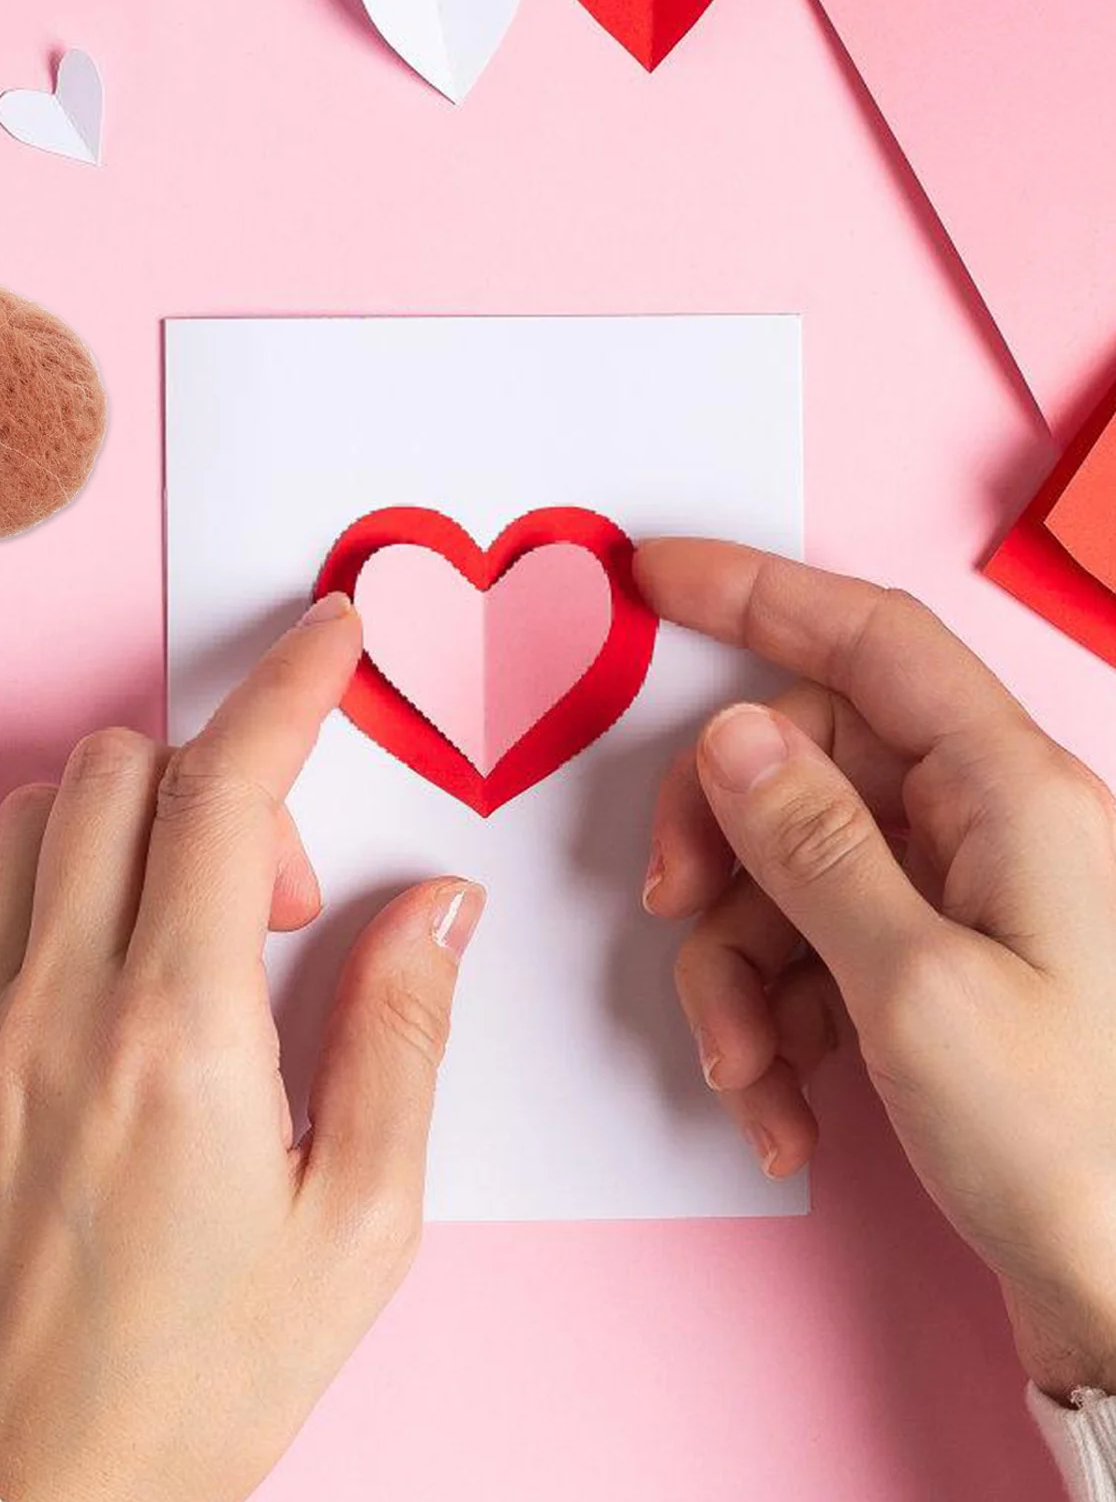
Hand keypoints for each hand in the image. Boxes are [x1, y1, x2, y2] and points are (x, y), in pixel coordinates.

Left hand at [0, 592, 483, 1501]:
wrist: (33, 1487)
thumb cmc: (205, 1372)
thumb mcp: (361, 1224)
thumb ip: (403, 1034)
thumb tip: (440, 899)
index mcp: (185, 1038)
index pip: (234, 791)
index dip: (291, 688)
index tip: (329, 637)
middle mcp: (60, 1007)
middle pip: (125, 772)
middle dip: (223, 784)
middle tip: (273, 898)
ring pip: (26, 816)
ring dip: (121, 825)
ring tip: (172, 926)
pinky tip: (52, 949)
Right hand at [636, 540, 1115, 1400]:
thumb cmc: (1067, 1147)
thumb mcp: (913, 989)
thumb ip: (812, 844)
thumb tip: (736, 732)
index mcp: (1012, 796)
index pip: (873, 640)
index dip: (757, 590)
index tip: (654, 574)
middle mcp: (986, 827)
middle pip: (803, 765)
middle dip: (720, 845)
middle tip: (675, 913)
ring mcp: (958, 898)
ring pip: (787, 869)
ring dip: (738, 970)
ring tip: (747, 1073)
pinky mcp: (930, 966)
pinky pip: (809, 946)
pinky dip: (772, 1018)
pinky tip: (781, 1106)